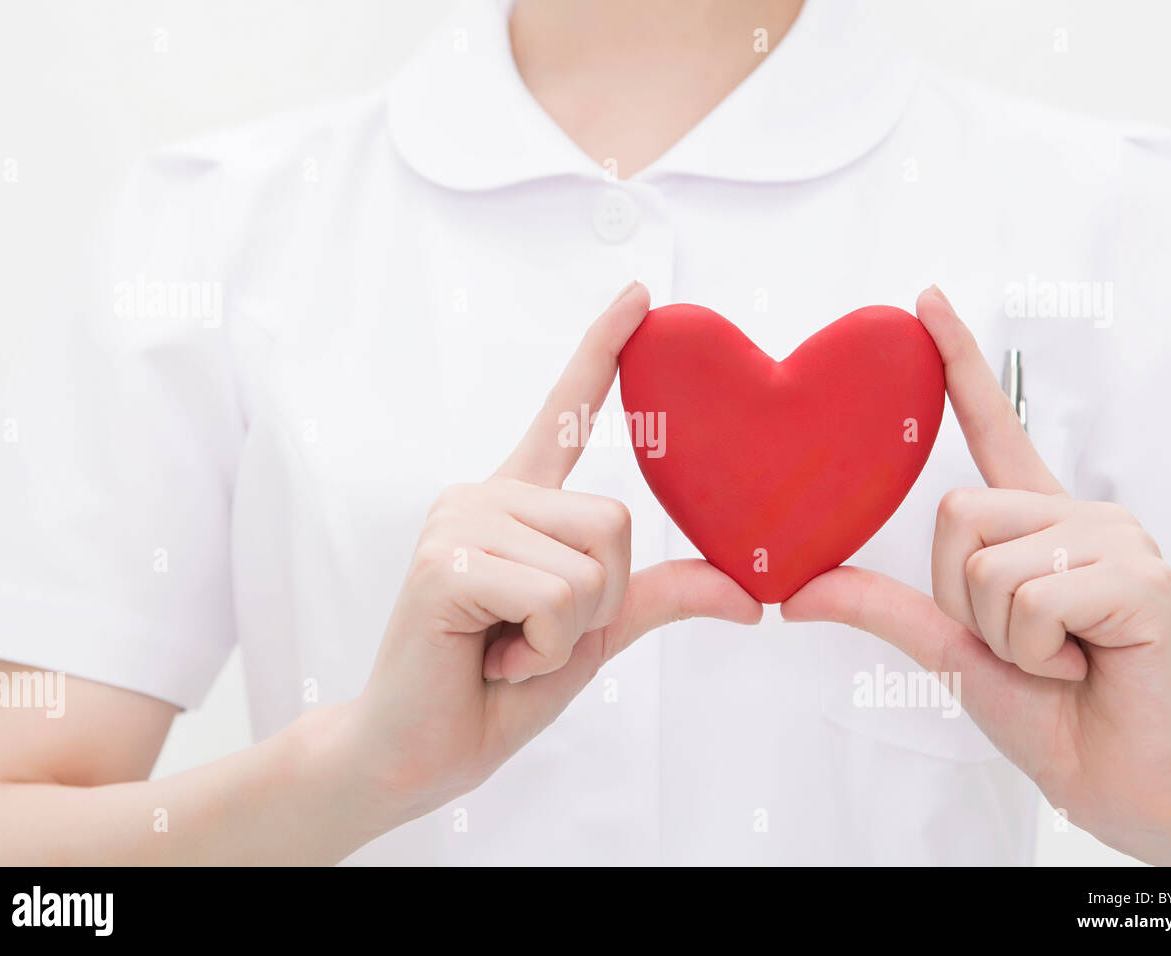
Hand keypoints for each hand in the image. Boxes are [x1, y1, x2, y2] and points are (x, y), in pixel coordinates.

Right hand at [341, 282, 761, 828]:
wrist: (419, 754)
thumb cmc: (498, 687)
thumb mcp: (594, 635)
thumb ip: (657, 597)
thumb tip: (751, 596)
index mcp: (519, 503)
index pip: (566, 413)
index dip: (602, 351)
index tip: (639, 293)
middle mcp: (485, 494)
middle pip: (617, 520)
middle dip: (598, 604)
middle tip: (531, 637)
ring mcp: (460, 519)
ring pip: (593, 562)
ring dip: (567, 633)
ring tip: (505, 646)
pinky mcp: (445, 560)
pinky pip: (556, 596)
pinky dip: (541, 648)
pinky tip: (488, 657)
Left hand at [781, 286, 1170, 861]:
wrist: (1120, 778)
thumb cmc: (1046, 710)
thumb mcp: (950, 649)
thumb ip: (884, 608)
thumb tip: (794, 592)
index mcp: (1035, 521)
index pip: (992, 425)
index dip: (958, 364)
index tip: (924, 301)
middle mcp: (1077, 511)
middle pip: (956, 514)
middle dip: (965, 600)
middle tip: (1027, 643)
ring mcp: (1115, 536)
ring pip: (988, 561)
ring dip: (1005, 635)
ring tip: (1062, 656)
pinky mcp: (1141, 574)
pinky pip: (1031, 596)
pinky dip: (1038, 651)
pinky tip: (1086, 663)